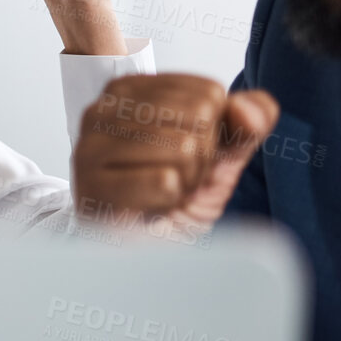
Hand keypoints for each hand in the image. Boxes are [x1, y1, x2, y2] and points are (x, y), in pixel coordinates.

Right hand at [73, 74, 279, 226]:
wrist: (134, 250)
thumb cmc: (168, 198)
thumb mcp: (219, 156)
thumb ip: (245, 125)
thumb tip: (249, 109)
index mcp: (130, 90)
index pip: (208, 92)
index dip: (213, 131)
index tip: (183, 153)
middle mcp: (103, 110)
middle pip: (198, 115)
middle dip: (200, 156)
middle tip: (173, 176)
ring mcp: (91, 147)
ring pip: (183, 147)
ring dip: (185, 181)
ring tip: (159, 192)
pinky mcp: (92, 186)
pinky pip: (165, 182)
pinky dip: (168, 202)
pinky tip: (147, 206)